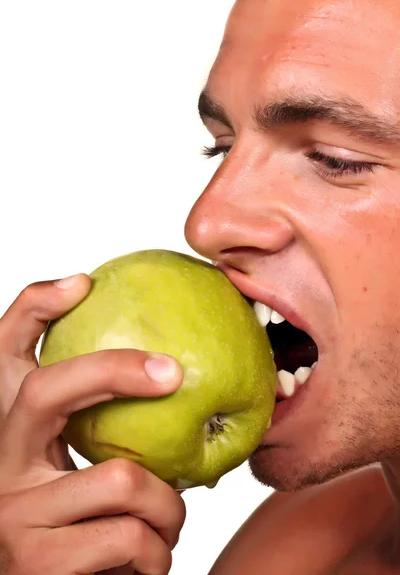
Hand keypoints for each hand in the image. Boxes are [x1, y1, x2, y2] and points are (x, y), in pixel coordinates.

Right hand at [0, 274, 185, 573]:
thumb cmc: (79, 535)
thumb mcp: (81, 477)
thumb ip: (107, 437)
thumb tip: (173, 384)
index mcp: (12, 435)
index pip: (3, 353)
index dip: (34, 309)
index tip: (83, 282)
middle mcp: (2, 464)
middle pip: (46, 389)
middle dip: (117, 369)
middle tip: (173, 372)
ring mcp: (13, 512)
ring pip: (122, 477)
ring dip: (168, 507)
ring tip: (167, 523)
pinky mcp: (37, 562)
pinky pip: (132, 536)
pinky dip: (158, 552)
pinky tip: (147, 562)